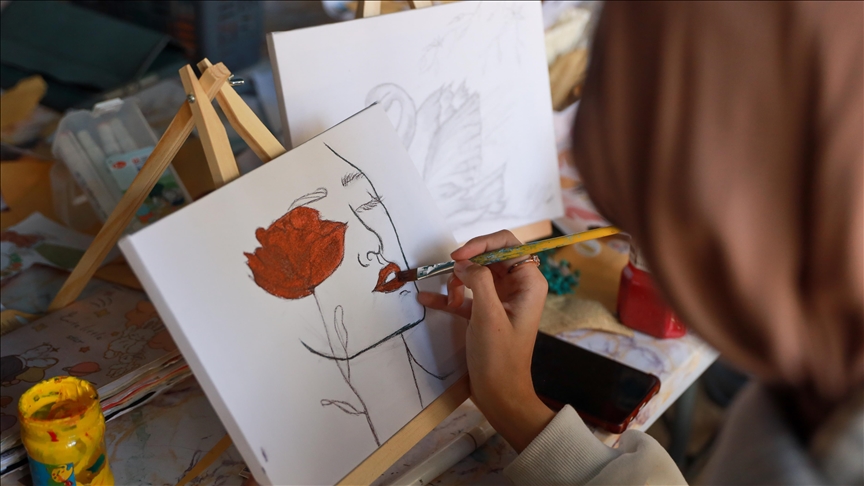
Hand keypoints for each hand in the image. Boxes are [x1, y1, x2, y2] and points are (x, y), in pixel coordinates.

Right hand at [418, 230, 554, 451]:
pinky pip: (466, 295)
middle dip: (467, 264)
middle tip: (448, 272)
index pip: (507, 244)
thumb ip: (478, 280)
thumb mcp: (488, 314)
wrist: (500, 395)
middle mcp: (518, 286)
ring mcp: (502, 299)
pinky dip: (449, 296)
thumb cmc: (500, 356)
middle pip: (489, 257)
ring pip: (476, 274)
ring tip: (448, 299)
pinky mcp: (486, 313)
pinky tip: (427, 298)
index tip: (458, 256)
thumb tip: (463, 263)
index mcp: (529, 282)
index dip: (482, 243)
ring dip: (457, 281)